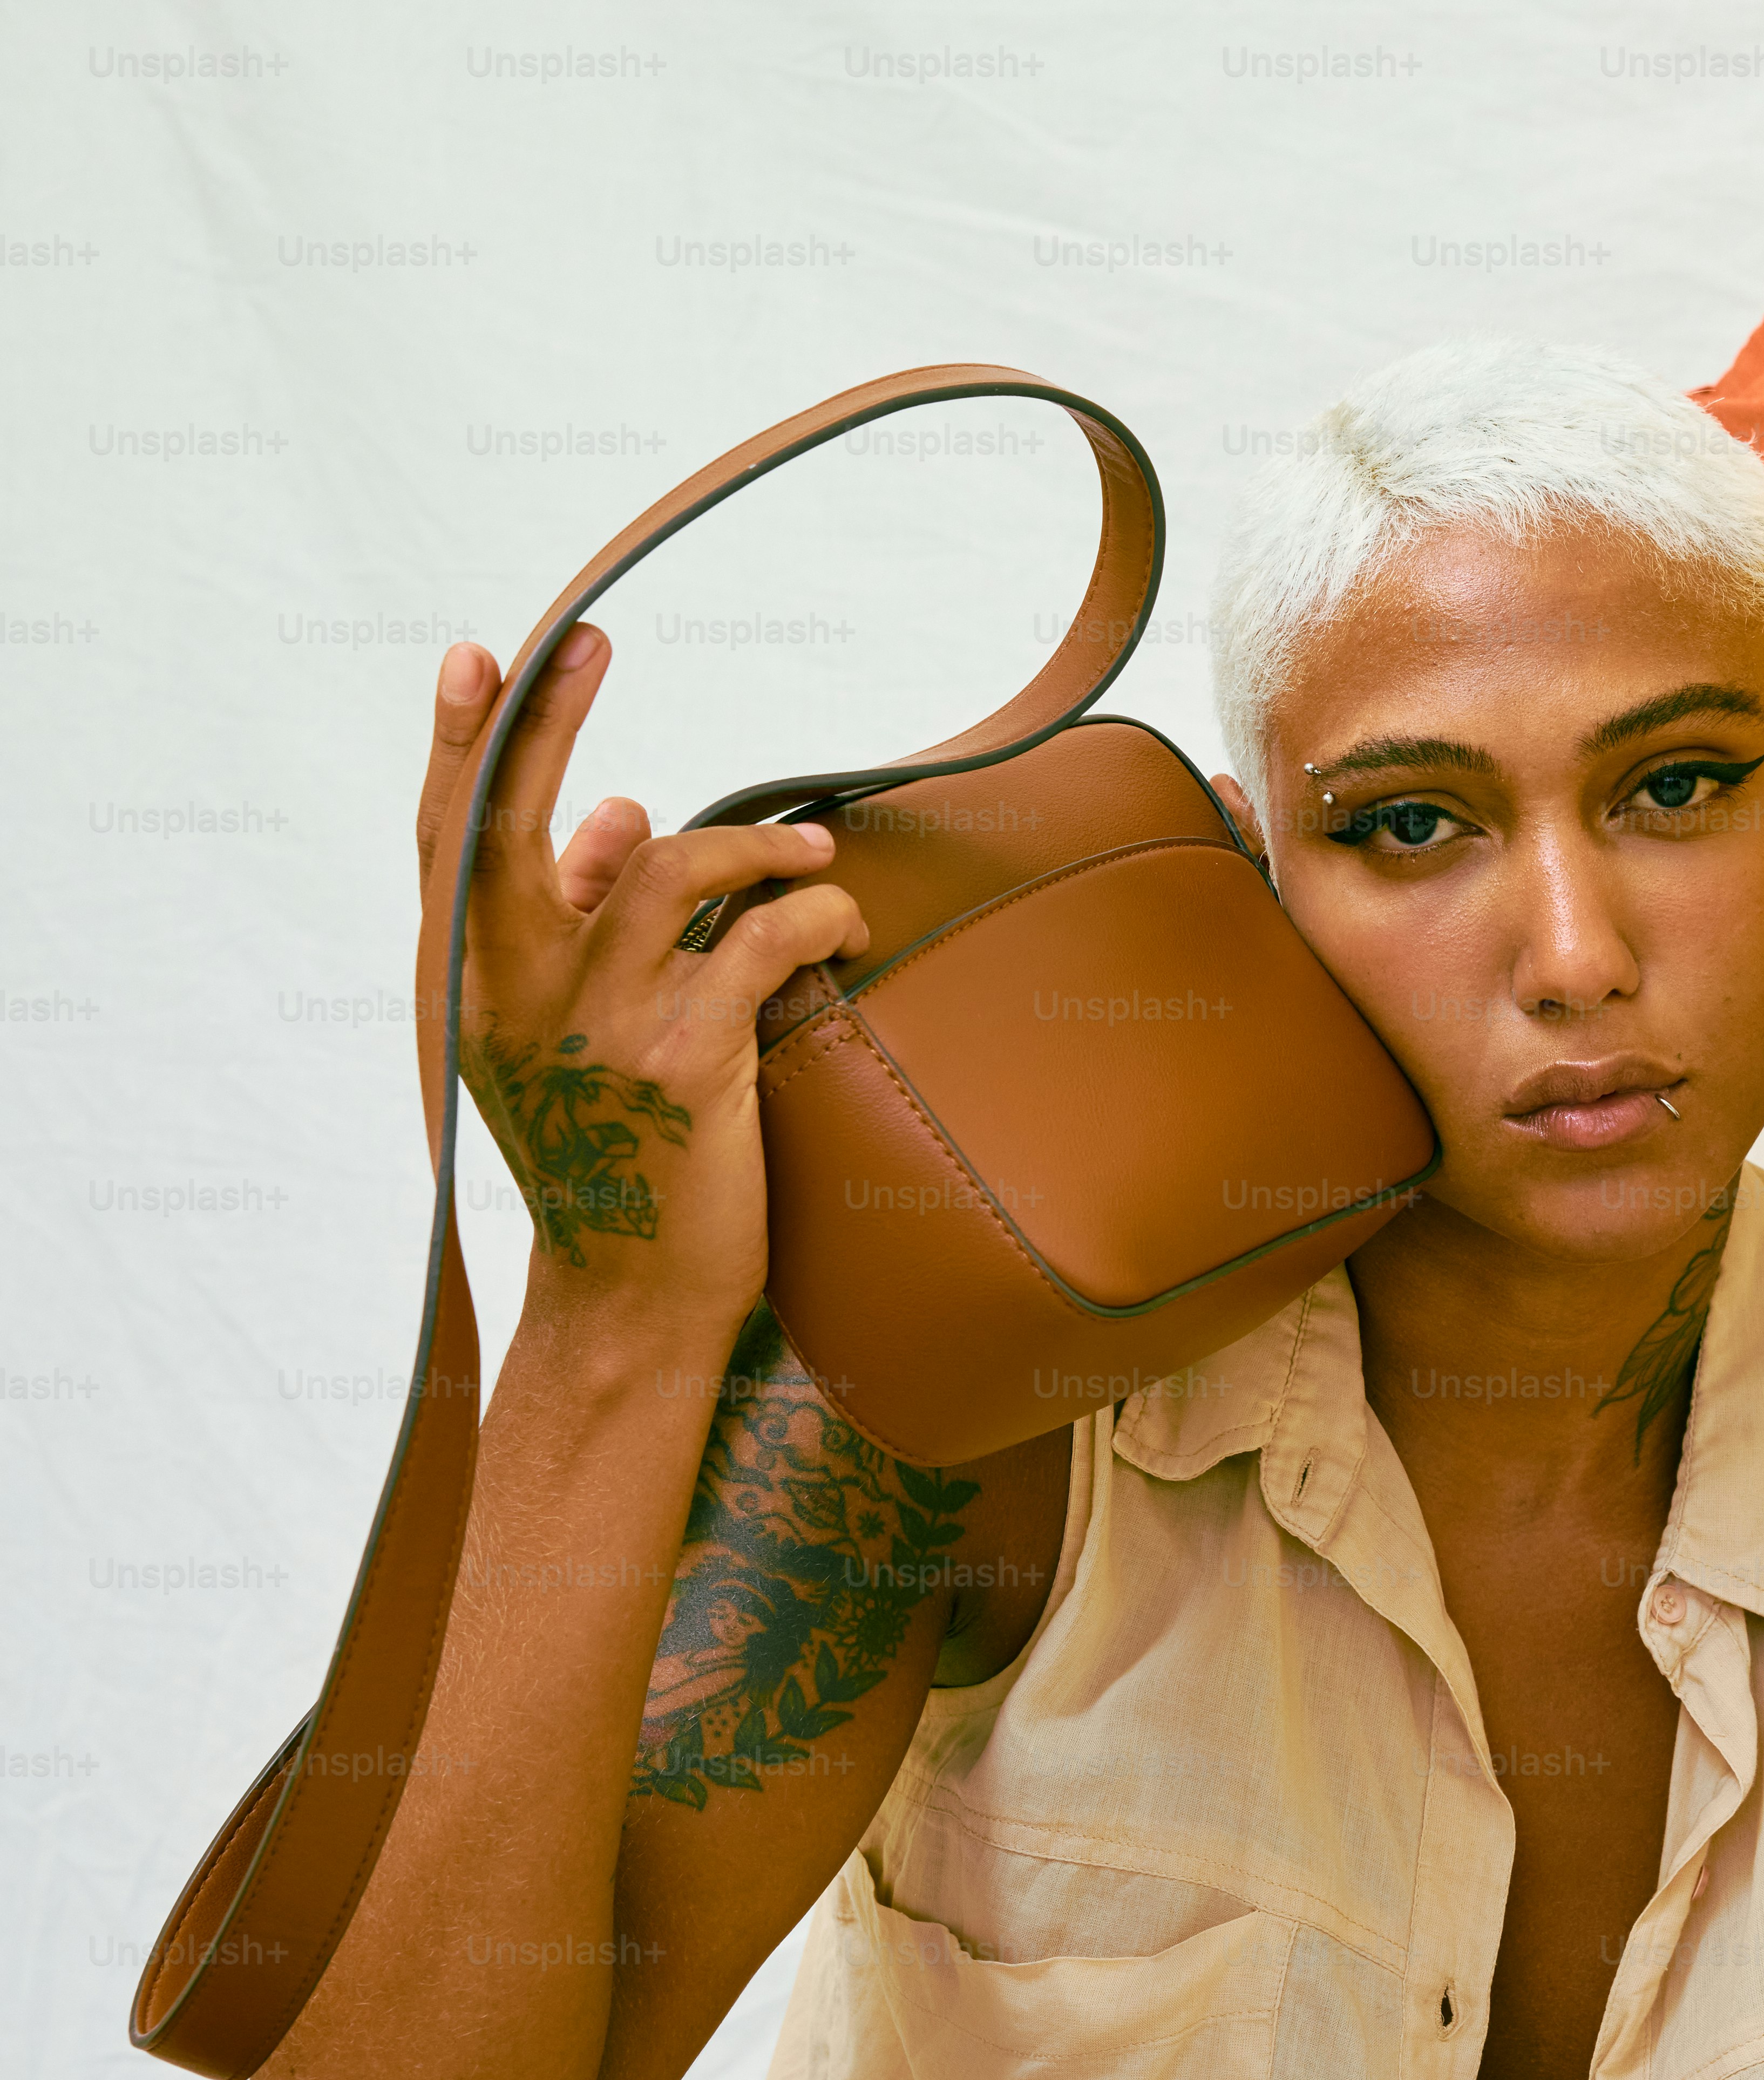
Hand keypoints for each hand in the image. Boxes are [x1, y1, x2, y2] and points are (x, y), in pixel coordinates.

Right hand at [416, 626, 868, 1335]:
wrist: (628, 1292)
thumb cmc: (606, 1152)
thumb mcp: (562, 1034)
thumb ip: (580, 918)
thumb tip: (619, 808)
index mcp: (467, 985)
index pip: (449, 838)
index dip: (464, 741)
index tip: (487, 653)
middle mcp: (511, 995)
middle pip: (514, 822)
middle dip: (544, 721)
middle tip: (585, 636)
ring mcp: (596, 1026)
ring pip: (674, 866)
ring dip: (759, 845)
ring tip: (813, 857)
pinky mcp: (687, 1060)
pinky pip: (761, 939)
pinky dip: (813, 916)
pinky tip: (846, 931)